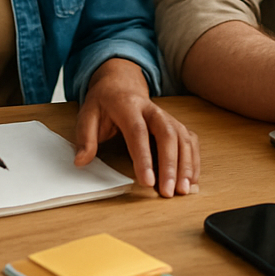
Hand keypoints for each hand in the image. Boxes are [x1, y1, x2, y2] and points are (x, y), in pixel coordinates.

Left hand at [74, 58, 200, 197]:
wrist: (121, 83)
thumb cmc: (104, 102)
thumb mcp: (87, 114)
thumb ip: (85, 137)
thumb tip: (81, 161)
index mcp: (128, 106)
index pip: (138, 132)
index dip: (144, 158)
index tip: (148, 182)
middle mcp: (153, 110)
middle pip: (167, 135)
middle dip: (171, 165)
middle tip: (169, 191)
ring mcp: (167, 116)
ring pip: (183, 138)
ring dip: (186, 165)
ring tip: (183, 191)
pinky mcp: (176, 124)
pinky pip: (190, 141)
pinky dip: (193, 161)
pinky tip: (191, 180)